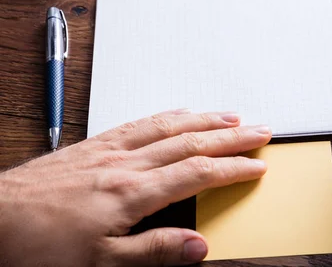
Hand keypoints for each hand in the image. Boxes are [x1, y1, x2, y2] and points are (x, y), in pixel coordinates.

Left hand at [0, 110, 270, 266]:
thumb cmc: (38, 245)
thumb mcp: (99, 264)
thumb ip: (153, 252)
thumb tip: (196, 246)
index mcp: (132, 193)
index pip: (198, 173)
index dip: (233, 168)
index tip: (257, 165)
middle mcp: (125, 163)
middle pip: (192, 142)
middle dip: (231, 136)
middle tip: (260, 130)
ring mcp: (110, 149)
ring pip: (169, 126)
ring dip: (205, 119)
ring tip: (231, 115)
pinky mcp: (94, 144)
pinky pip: (140, 122)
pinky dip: (168, 115)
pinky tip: (178, 113)